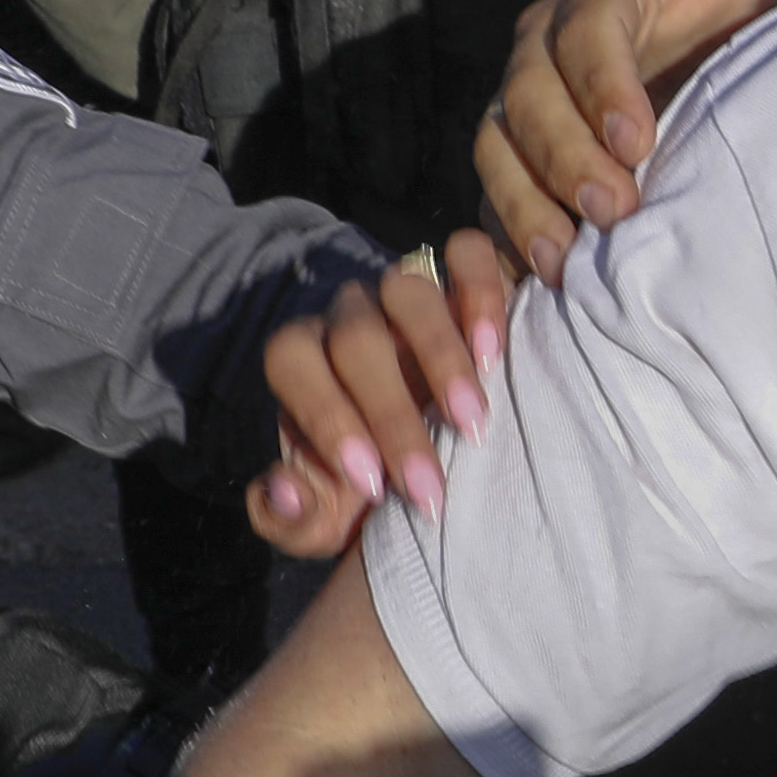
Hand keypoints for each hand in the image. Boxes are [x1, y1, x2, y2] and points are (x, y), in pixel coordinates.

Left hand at [245, 238, 519, 552]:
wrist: (438, 463)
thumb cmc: (375, 488)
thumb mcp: (328, 521)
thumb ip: (291, 518)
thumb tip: (280, 491)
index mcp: (304, 362)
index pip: (293, 360)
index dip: (326, 415)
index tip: (372, 483)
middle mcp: (351, 318)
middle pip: (357, 337)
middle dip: (393, 417)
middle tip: (429, 486)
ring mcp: (407, 295)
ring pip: (408, 289)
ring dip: (440, 356)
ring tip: (472, 422)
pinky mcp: (465, 281)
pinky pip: (466, 255)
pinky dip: (483, 293)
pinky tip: (496, 355)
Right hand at [472, 0, 776, 275]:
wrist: (720, 64)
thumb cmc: (739, 13)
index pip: (586, 31)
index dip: (603, 84)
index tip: (640, 139)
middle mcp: (545, 44)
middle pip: (526, 97)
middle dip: (565, 156)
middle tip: (618, 210)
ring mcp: (523, 104)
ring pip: (497, 149)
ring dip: (527, 205)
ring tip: (572, 261)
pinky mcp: (519, 158)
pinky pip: (494, 196)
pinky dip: (509, 239)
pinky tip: (542, 285)